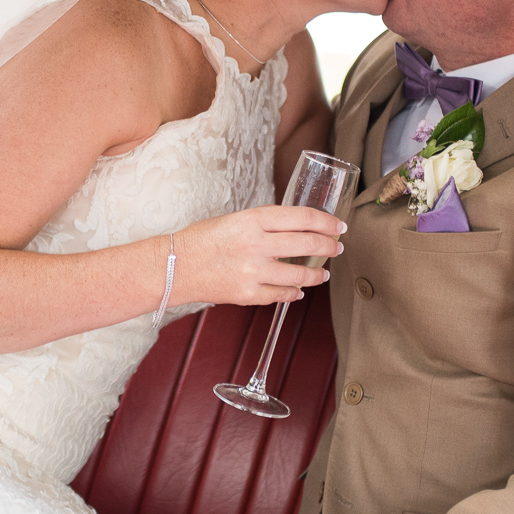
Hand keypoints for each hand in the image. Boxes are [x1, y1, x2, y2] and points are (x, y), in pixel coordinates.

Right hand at [172, 206, 343, 308]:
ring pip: (300, 275)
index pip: (303, 218)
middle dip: (329, 247)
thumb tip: (301, 228)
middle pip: (307, 244)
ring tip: (322, 273)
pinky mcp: (247, 294)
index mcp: (253, 219)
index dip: (327, 222)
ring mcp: (253, 272)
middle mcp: (256, 244)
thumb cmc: (203, 239)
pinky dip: (294, 293)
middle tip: (337, 248)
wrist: (174, 266)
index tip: (339, 226)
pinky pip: (282, 295)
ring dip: (317, 274)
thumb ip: (267, 223)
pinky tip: (299, 290)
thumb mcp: (236, 219)